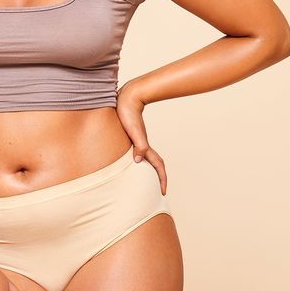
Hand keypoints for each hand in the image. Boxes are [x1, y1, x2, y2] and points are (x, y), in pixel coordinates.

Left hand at [116, 81, 167, 195]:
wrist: (126, 98)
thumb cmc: (127, 113)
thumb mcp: (133, 130)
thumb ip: (138, 145)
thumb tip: (138, 160)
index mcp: (144, 146)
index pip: (157, 166)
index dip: (161, 179)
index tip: (162, 192)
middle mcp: (143, 145)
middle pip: (156, 164)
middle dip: (159, 178)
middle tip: (159, 190)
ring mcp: (138, 141)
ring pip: (147, 159)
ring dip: (150, 170)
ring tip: (147, 181)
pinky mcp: (131, 137)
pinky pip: (138, 153)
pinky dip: (140, 161)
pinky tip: (133, 163)